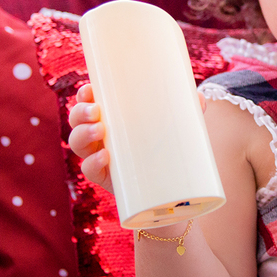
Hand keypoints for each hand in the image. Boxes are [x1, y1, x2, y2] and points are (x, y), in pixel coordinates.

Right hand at [67, 83, 208, 193]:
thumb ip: (188, 110)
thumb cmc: (167, 147)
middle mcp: (99, 135)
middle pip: (76, 119)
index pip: (88, 101)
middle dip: (81, 112)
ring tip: (99, 130)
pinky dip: (92, 162)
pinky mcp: (103, 177)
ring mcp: (98, 156)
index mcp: (111, 117)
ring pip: (76, 142)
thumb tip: (199, 99)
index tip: (90, 89)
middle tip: (96, 110)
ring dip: (82, 133)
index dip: (83, 94)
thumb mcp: (176, 126)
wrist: (167, 188)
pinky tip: (104, 157)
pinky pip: (89, 169)